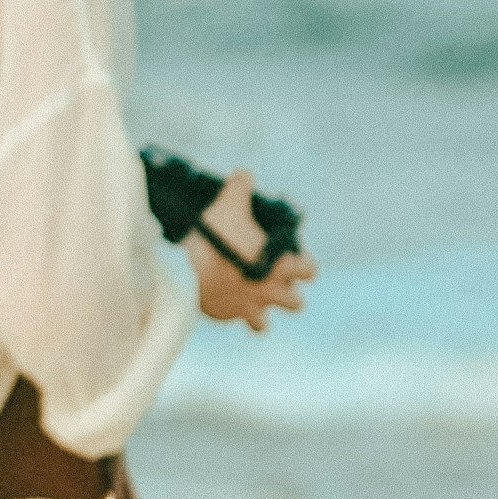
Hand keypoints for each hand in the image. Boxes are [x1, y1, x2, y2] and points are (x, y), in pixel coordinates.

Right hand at [185, 169, 312, 330]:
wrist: (188, 268)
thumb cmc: (215, 236)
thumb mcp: (229, 205)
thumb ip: (240, 188)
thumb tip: (244, 174)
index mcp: (280, 265)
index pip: (309, 270)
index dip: (305, 266)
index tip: (295, 261)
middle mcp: (271, 291)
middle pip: (296, 304)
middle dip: (287, 296)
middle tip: (272, 283)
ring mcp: (250, 307)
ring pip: (263, 324)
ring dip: (259, 314)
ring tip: (250, 301)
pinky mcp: (229, 316)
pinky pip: (234, 324)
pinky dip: (232, 317)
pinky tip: (225, 305)